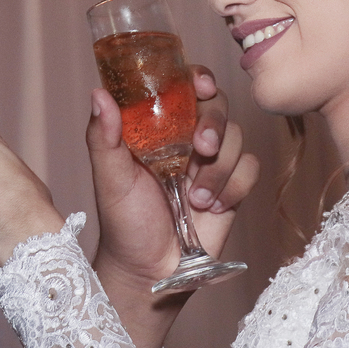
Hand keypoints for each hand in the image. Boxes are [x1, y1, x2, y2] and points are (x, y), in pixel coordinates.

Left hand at [89, 65, 258, 347]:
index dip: (196, 78)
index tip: (200, 85)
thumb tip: (99, 94)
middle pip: (218, 105)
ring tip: (195, 197)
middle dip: (215, 123)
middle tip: (201, 148)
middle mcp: (185, 137)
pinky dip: (233, 186)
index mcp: (155, 126)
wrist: (150, 269)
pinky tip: (210, 207)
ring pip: (237, 137)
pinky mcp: (231, 185)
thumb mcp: (109, 178)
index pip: (181, 86)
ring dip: (220, 167)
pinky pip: (250, 168)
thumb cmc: (123, 221)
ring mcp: (210, 161)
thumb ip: (104, 137)